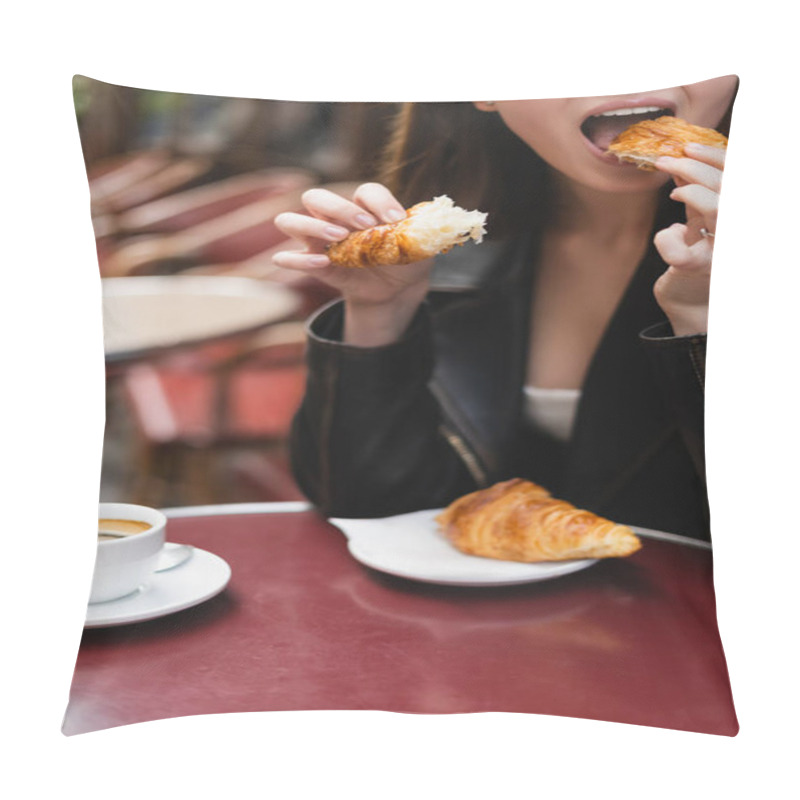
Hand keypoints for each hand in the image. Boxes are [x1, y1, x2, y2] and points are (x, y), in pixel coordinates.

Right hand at [273, 182, 434, 344]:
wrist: (399, 291)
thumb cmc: (405, 260)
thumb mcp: (418, 246)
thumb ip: (419, 233)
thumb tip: (426, 222)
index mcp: (363, 207)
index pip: (364, 192)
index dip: (379, 202)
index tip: (395, 220)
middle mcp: (336, 218)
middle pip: (316, 197)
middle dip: (337, 207)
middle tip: (363, 225)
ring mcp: (320, 242)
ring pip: (290, 221)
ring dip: (311, 226)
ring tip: (339, 238)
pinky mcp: (315, 266)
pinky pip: (289, 258)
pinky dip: (298, 260)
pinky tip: (322, 262)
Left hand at [651, 143, 725, 334]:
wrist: (689, 302)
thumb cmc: (696, 257)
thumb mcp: (698, 219)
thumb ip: (696, 193)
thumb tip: (681, 157)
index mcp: (736, 215)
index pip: (737, 176)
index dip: (717, 156)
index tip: (688, 147)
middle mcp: (734, 231)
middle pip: (728, 188)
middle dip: (696, 167)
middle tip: (665, 160)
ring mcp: (721, 251)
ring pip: (718, 211)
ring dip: (692, 190)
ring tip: (671, 188)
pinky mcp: (698, 271)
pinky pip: (681, 251)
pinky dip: (667, 238)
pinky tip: (669, 232)